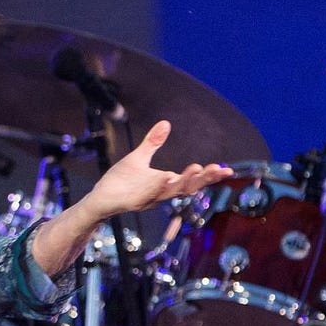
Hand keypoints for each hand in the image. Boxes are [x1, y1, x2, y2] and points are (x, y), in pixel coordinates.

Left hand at [31, 121, 230, 275]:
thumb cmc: (120, 181)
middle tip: (219, 170)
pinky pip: (147, 195)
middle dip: (203, 179)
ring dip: (183, 181)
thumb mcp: (138, 158)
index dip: (209, 175)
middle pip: (187, 187)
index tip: (226, 169)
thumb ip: (153, 143)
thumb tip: (166, 122)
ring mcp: (148, 198)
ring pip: (170, 192)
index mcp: (165, 182)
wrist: (99, 197)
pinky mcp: (133, 202)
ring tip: (196, 169)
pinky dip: (157, 187)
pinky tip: (165, 177)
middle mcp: (161, 192)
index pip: (192, 180)